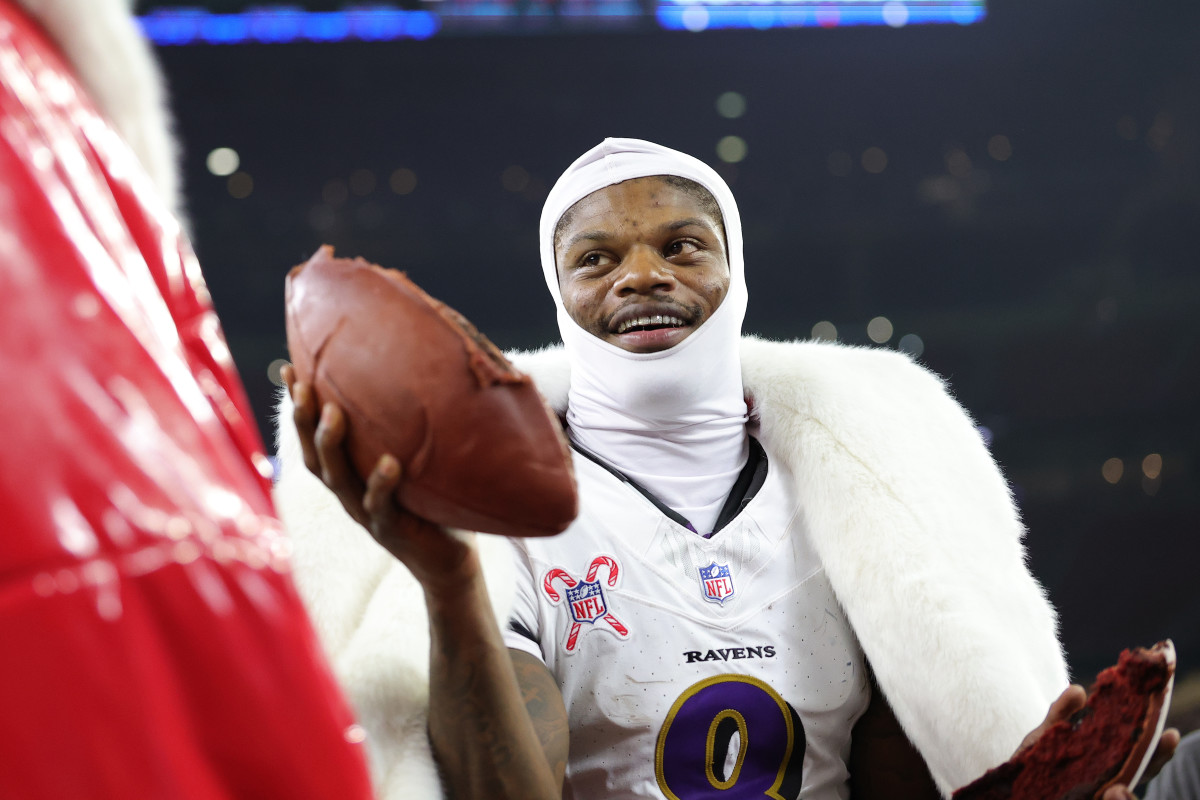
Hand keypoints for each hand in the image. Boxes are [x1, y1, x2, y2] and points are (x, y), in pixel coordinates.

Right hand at [282, 365, 477, 591]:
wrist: (448, 562)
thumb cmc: (432, 504)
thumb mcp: (413, 463)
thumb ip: (405, 430)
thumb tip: (418, 371)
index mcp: (350, 476)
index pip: (314, 439)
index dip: (298, 408)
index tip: (288, 368)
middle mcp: (350, 495)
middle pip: (316, 456)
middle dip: (304, 420)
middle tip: (302, 384)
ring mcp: (367, 515)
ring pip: (339, 479)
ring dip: (332, 445)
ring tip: (334, 412)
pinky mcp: (393, 533)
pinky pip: (382, 508)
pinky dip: (382, 485)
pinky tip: (390, 462)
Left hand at [1018, 685, 1180, 798]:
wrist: (1009, 788)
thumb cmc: (1032, 762)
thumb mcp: (1046, 736)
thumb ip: (1061, 716)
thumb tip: (1079, 691)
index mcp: (1106, 770)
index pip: (1139, 764)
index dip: (1157, 752)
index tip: (1170, 734)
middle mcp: (1105, 789)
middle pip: (1132, 787)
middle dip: (1142, 778)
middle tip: (1134, 776)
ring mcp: (1090, 797)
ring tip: (1118, 790)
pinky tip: (1103, 797)